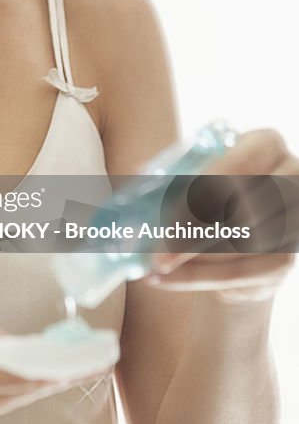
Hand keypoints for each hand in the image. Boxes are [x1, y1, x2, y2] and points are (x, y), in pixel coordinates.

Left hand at [147, 129, 297, 301]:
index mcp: (265, 145)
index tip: (164, 217)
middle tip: (155, 252)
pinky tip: (164, 279)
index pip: (237, 167)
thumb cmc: (210, 191)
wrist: (238, 234)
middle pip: (240, 210)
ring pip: (238, 245)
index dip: (201, 193)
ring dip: (190, 259)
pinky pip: (238, 272)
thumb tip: (139, 172)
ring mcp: (293, 221)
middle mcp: (290, 178)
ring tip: (152, 264)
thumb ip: (170, 169)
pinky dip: (195, 277)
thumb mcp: (192, 172)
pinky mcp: (285, 261)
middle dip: (192, 233)